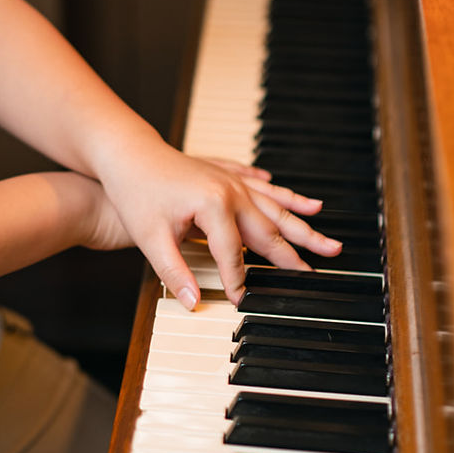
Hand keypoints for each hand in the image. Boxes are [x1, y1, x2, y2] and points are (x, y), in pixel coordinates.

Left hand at [97, 136, 341, 308]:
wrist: (126, 150)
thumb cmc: (135, 189)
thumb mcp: (150, 238)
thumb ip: (174, 273)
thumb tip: (193, 302)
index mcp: (214, 206)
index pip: (233, 255)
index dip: (238, 282)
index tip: (244, 302)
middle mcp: (230, 191)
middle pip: (268, 231)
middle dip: (296, 254)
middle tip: (321, 273)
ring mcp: (230, 180)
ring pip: (274, 208)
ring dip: (302, 225)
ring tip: (328, 240)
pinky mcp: (225, 173)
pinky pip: (262, 187)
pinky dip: (284, 196)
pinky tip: (301, 201)